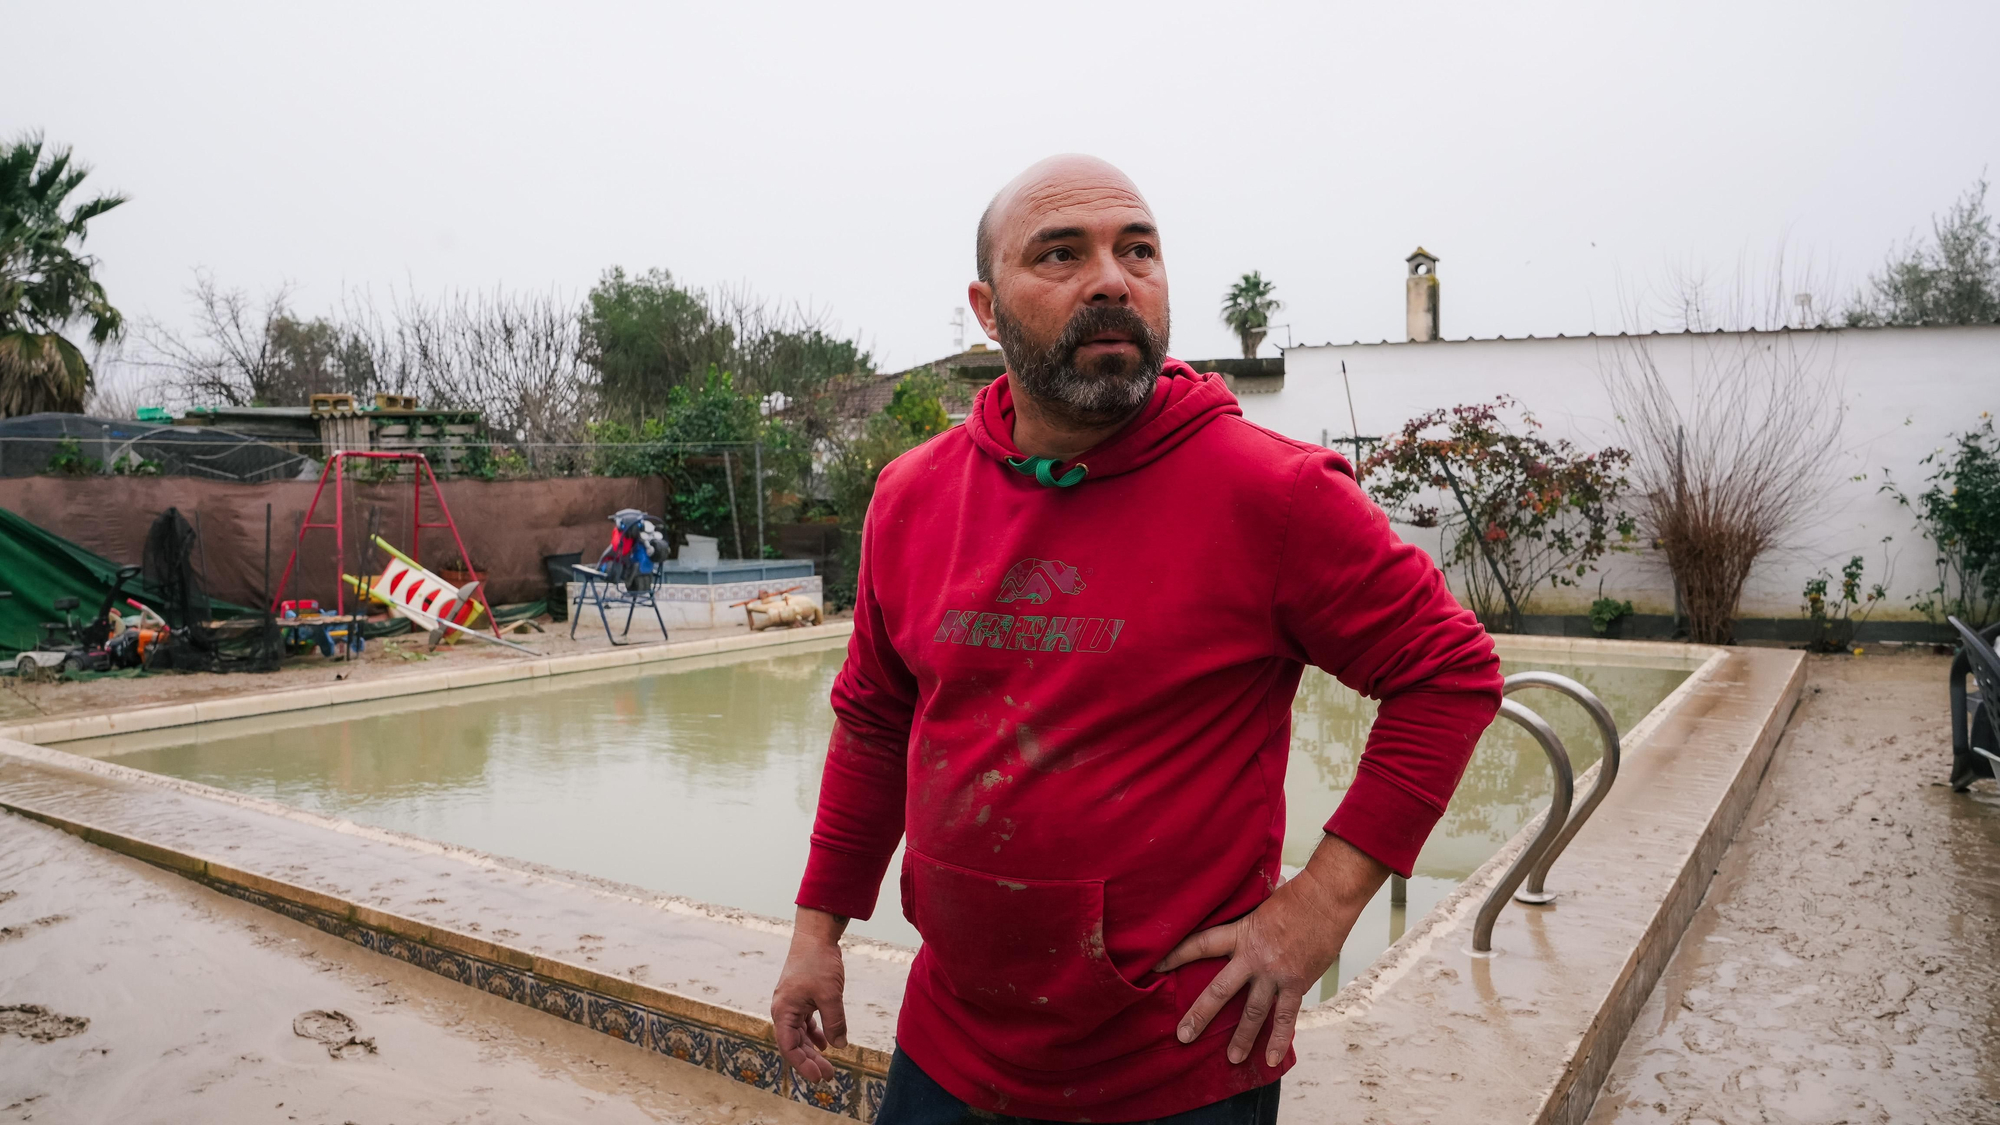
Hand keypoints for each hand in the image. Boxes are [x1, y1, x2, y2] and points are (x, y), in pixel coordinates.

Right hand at [771, 907, 849, 1082]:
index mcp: (784, 1011)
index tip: (819, 1077)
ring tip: (829, 1064)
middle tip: (829, 1076)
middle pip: (795, 1043)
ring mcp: (792, 1003)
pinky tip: (826, 1043)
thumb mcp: (830, 996)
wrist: (815, 935)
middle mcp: (784, 1009)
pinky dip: (815, 1033)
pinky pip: (805, 1022)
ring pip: (800, 1034)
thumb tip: (839, 1046)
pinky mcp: (800, 997)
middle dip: (811, 1060)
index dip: (804, 1064)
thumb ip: (834, 1022)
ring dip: (813, 1049)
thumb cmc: (818, 963)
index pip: (790, 1047)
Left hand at [1155, 834, 1388, 1066]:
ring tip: (1231, 1058)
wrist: (1327, 898)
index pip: (1200, 945)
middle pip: (1220, 991)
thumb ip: (1249, 912)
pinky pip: (1286, 1017)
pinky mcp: (1297, 984)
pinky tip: (1270, 1059)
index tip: (1155, 967)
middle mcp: (1253, 957)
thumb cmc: (1297, 894)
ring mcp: (1275, 974)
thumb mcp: (1262, 901)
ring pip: (1253, 1013)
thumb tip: (1237, 903)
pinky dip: (1280, 1040)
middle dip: (1200, 1015)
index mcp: (1241, 933)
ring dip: (1241, 1038)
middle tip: (1184, 1036)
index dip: (1176, 955)